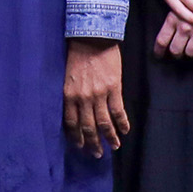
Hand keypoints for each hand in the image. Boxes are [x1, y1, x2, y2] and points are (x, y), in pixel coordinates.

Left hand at [63, 37, 126, 153]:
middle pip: (88, 127)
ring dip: (110, 137)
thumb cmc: (77, 54)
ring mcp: (99, 94)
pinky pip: (118, 111)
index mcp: (68, 95)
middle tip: (96, 154)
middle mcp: (83, 98)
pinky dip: (122, 123)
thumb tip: (75, 111)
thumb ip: (71, 94)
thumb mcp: (67, 77)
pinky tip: (125, 131)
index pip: (70, 123)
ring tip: (114, 147)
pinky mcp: (114, 88)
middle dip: (92, 143)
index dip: (75, 137)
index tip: (79, 146)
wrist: (93, 37)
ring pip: (104, 123)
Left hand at [155, 9, 192, 58]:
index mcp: (173, 18)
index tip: (159, 55)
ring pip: (191, 52)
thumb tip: (170, 29)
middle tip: (178, 53)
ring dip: (191, 52)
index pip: (162, 40)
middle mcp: (184, 27)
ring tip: (192, 49)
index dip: (159, 51)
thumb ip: (175, 13)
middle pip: (176, 50)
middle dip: (177, 53)